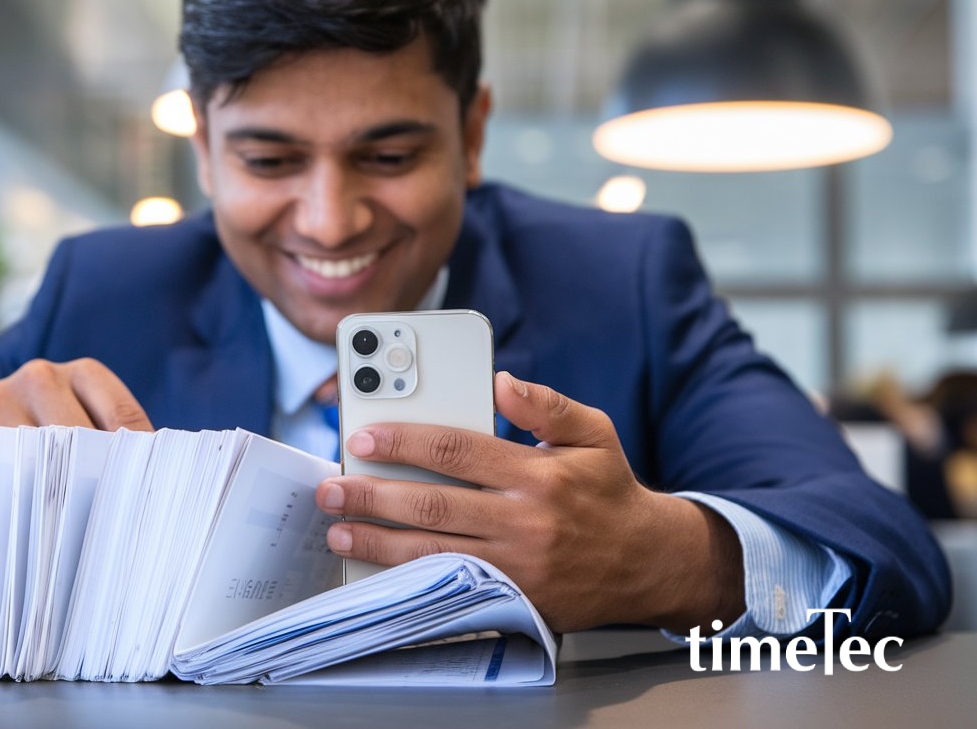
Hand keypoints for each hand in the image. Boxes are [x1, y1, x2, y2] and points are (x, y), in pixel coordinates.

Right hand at [0, 358, 152, 530]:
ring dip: (35, 504)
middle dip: (85, 485)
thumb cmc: (40, 441)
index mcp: (79, 374)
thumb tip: (149, 489)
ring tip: (44, 521)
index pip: (121, 414)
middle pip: (74, 442)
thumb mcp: (79, 430)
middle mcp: (36, 378)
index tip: (141, 494)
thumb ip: (111, 449)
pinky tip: (0, 514)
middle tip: (92, 520)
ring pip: (24, 469)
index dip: (135, 458)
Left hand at [315, 371, 742, 633]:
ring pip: (435, 552)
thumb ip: (547, 405)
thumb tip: (502, 381)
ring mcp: (518, 565)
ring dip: (379, 542)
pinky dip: (409, 578)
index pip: (458, 450)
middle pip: (434, 505)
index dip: (405, 442)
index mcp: (539, 473)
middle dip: (374, 495)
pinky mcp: (514, 598)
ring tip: (339, 530)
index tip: (364, 437)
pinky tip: (377, 570)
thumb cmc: (609, 492)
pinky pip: (451, 587)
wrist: (647, 563)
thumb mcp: (593, 433)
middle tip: (332, 487)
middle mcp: (525, 520)